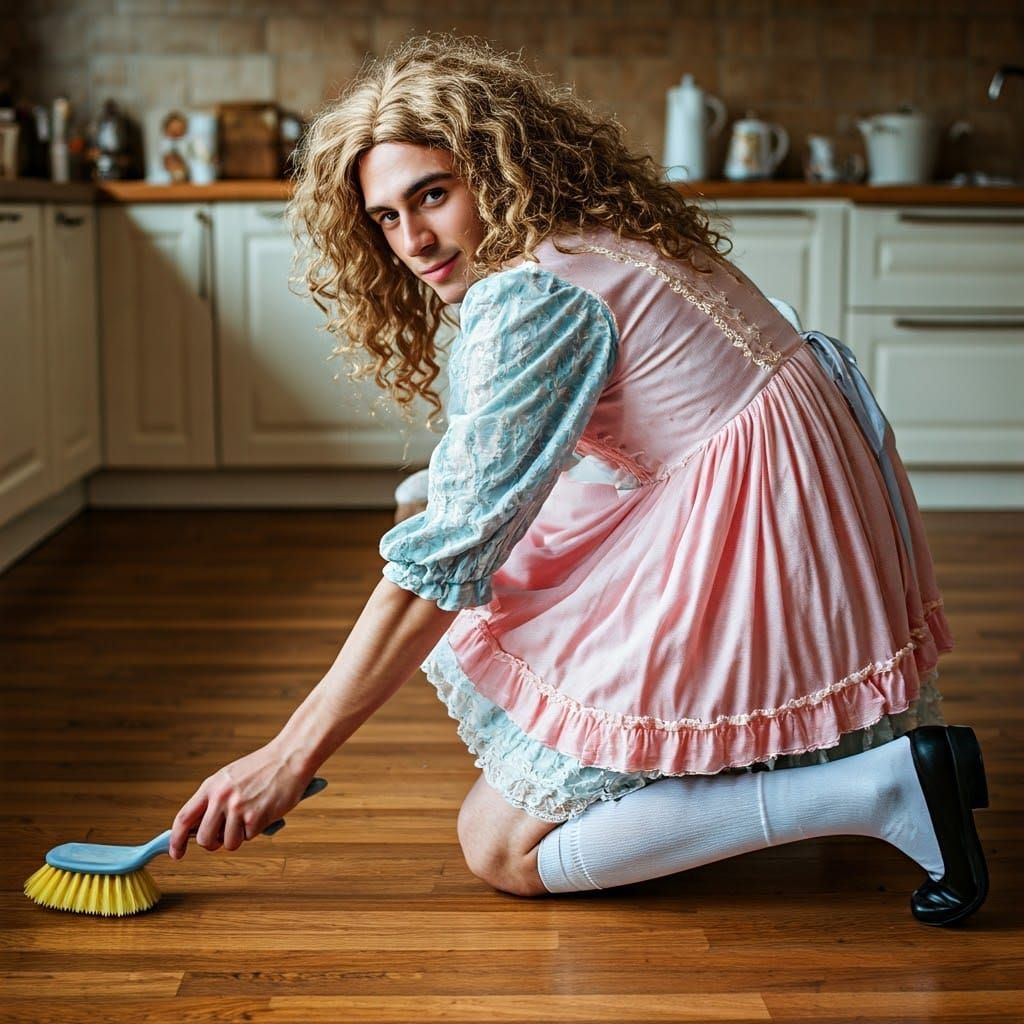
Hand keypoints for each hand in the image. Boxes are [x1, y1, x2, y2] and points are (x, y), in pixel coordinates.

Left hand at [169, 742, 312, 858]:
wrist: (289, 757)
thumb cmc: (262, 768)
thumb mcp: (230, 777)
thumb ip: (214, 799)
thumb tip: (201, 828)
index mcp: (211, 786)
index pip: (183, 818)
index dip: (176, 840)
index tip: (176, 853)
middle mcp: (221, 798)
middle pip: (204, 838)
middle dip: (213, 843)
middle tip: (224, 836)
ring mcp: (238, 808)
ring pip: (228, 843)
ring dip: (239, 837)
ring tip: (250, 818)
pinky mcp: (256, 817)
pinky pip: (250, 837)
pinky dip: (257, 829)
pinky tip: (264, 811)